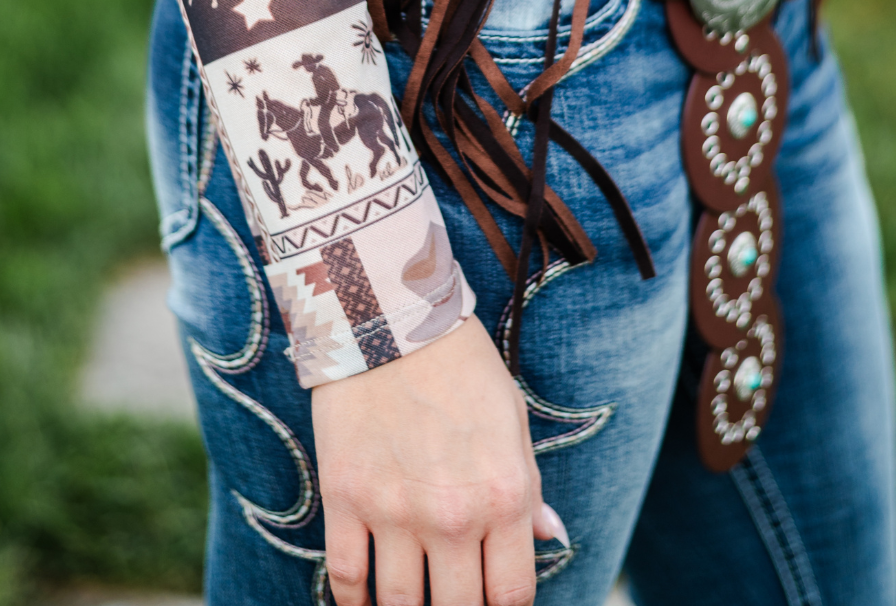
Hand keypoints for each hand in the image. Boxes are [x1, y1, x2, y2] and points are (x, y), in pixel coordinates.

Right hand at [312, 313, 566, 605]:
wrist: (391, 319)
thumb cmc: (460, 365)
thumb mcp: (512, 418)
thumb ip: (529, 487)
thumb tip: (550, 537)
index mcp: (503, 495)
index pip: (512, 595)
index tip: (495, 604)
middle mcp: (453, 515)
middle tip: (453, 599)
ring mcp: (394, 511)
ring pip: (401, 604)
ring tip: (412, 604)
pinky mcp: (345, 498)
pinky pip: (346, 578)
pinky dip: (354, 603)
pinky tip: (364, 604)